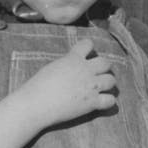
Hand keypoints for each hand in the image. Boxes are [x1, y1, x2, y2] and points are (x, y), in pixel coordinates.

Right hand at [0, 38, 115, 147]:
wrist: (36, 104)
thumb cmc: (37, 86)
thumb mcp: (53, 66)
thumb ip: (67, 63)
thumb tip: (72, 65)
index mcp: (73, 58)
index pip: (88, 44)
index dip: (89, 49)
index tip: (86, 56)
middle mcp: (85, 70)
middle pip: (106, 63)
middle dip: (103, 68)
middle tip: (96, 75)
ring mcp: (91, 86)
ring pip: (111, 80)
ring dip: (107, 84)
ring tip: (101, 88)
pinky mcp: (92, 102)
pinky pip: (110, 100)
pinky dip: (108, 102)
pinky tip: (101, 103)